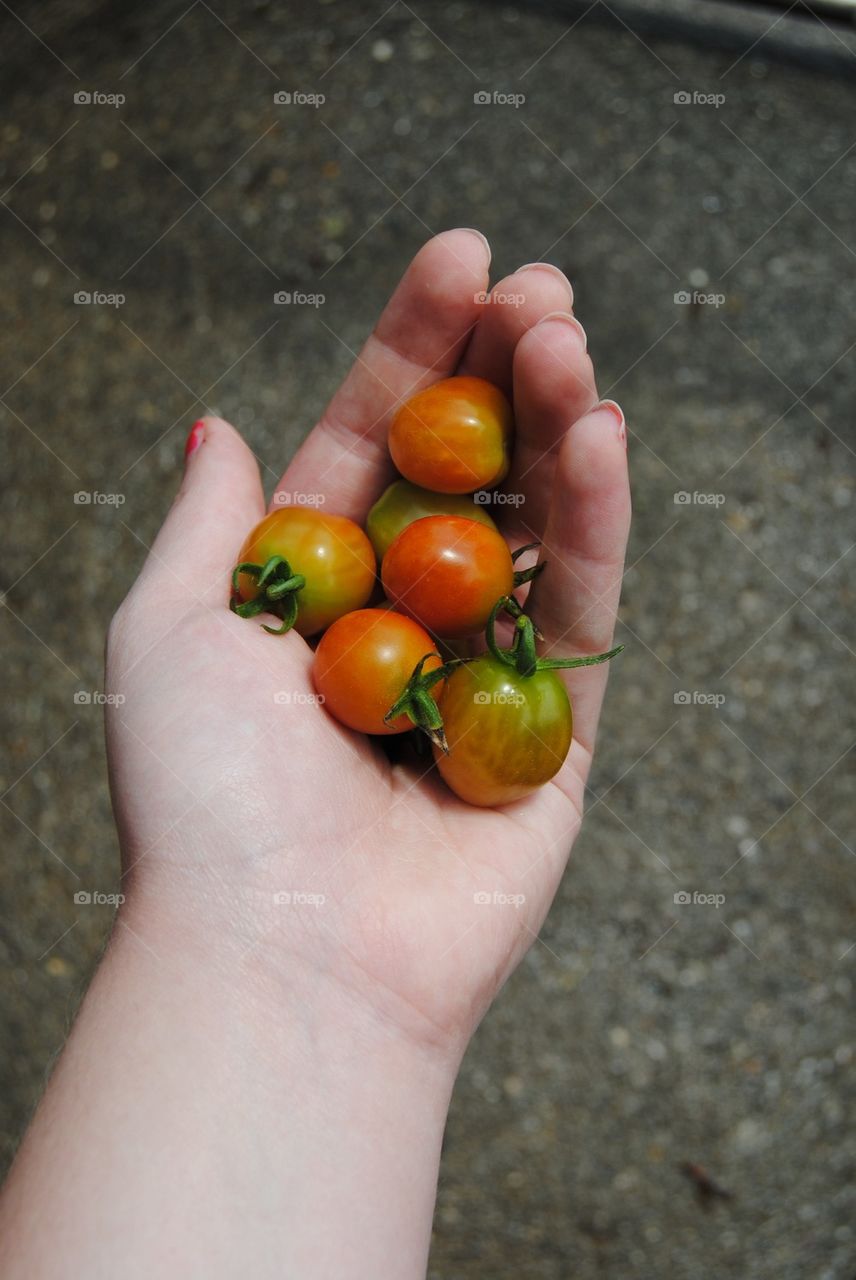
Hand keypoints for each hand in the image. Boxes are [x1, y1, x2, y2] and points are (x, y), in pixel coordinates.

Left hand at [106, 228, 630, 1060]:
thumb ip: (213, 524)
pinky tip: (599, 432)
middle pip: (466, 473)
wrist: (281, 958)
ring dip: (556, 425)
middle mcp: (401, 625)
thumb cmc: (204, 799)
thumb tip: (216, 424)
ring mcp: (483, 675)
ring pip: (533, 525)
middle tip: (534, 288)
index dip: (414, 349)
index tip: (460, 257)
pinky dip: (596, 521)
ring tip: (566, 338)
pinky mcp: (555, 735)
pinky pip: (583, 611)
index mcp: (313, 592)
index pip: (372, 444)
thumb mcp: (169, 634)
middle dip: (499, 373)